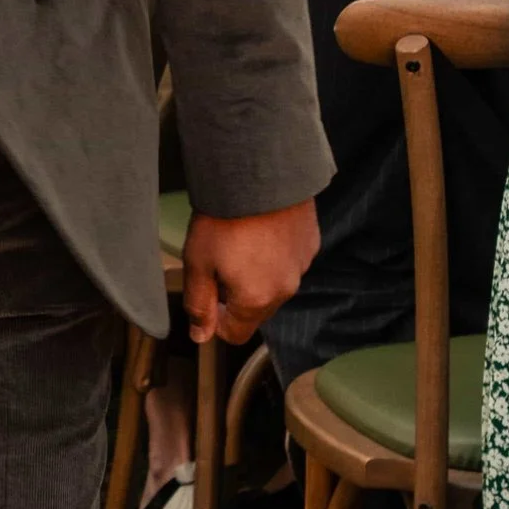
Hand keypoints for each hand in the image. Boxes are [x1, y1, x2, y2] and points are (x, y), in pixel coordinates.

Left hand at [182, 200, 318, 346]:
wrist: (260, 173)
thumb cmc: (225, 216)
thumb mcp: (197, 262)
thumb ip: (199, 303)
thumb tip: (200, 336)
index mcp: (256, 299)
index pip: (236, 334)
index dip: (216, 322)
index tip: (208, 297)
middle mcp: (285, 289)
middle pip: (256, 310)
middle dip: (236, 295)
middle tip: (219, 261)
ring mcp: (302, 266)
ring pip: (275, 285)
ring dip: (257, 274)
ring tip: (240, 241)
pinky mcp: (311, 244)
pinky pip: (289, 261)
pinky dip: (274, 254)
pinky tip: (260, 231)